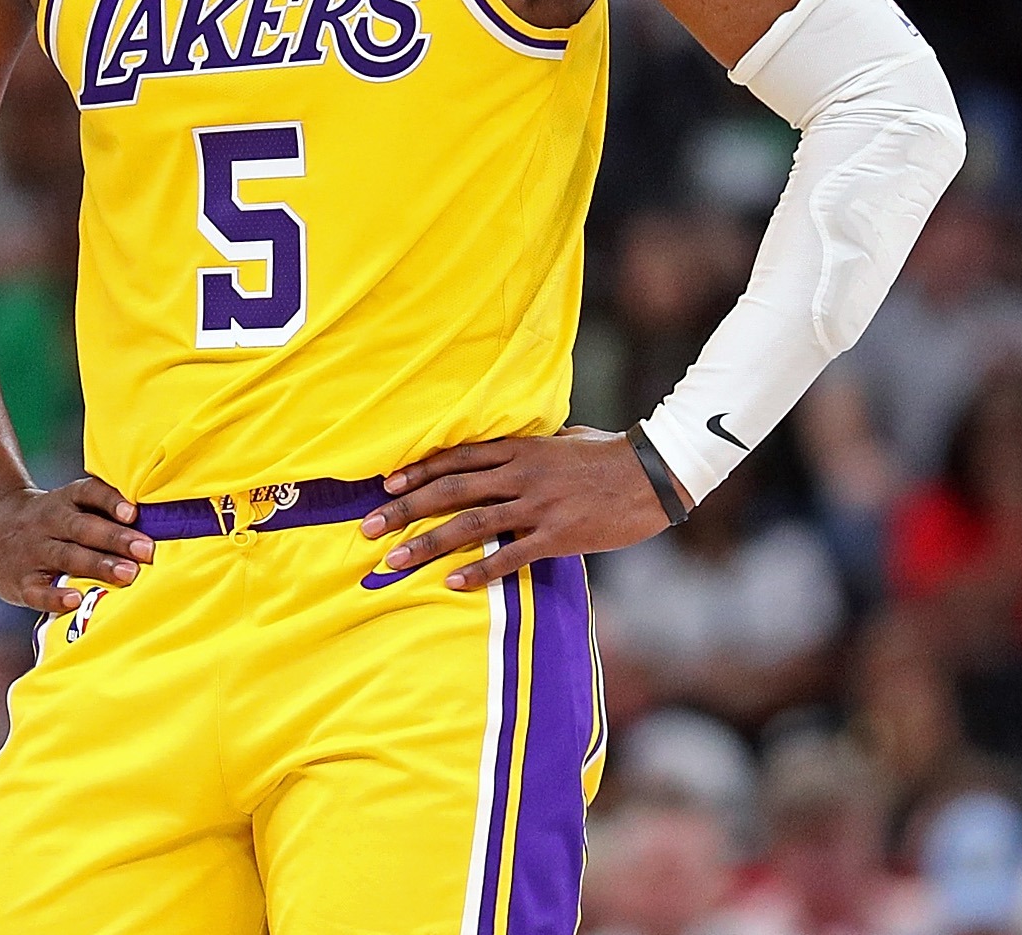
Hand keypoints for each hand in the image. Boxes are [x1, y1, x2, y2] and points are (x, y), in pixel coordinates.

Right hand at [0, 476, 153, 612]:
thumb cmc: (51, 519)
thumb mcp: (68, 503)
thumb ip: (104, 511)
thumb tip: (160, 521)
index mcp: (64, 501)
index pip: (88, 494)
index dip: (110, 502)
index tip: (133, 512)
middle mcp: (49, 523)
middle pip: (84, 528)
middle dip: (115, 539)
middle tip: (146, 550)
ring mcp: (34, 552)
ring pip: (67, 557)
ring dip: (98, 565)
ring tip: (128, 574)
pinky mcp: (21, 581)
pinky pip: (38, 590)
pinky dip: (56, 596)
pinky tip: (76, 600)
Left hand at [358, 428, 670, 590]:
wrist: (654, 473)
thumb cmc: (609, 453)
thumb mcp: (563, 439)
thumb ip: (530, 446)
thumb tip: (508, 449)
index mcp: (519, 449)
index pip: (456, 459)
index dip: (417, 473)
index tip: (385, 487)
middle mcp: (519, 474)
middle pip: (449, 490)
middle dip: (404, 510)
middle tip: (367, 528)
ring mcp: (537, 505)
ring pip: (469, 523)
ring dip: (427, 543)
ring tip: (394, 561)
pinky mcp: (557, 534)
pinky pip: (510, 556)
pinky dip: (479, 570)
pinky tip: (452, 583)